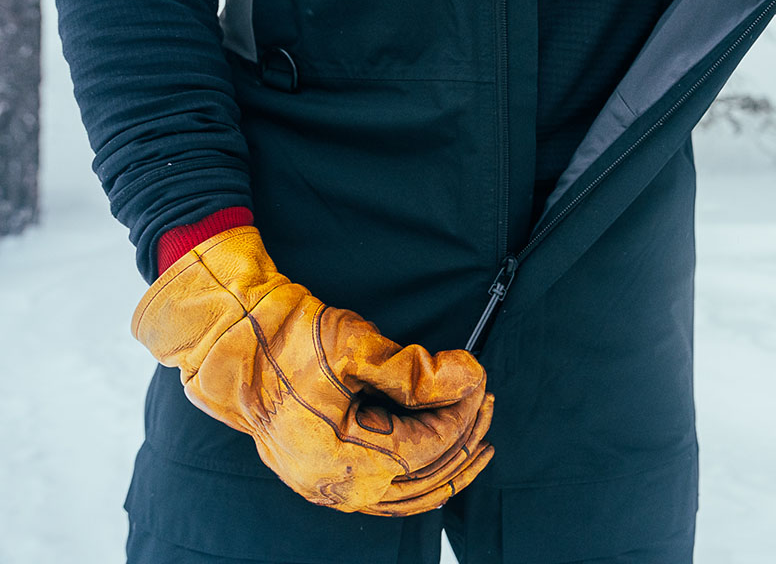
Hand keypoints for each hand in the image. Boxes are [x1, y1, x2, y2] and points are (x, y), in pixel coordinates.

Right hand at [132, 226, 492, 515]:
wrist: (230, 342)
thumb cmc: (285, 339)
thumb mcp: (354, 346)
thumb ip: (415, 371)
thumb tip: (468, 379)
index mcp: (340, 458)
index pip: (425, 447)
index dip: (460, 414)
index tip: (479, 378)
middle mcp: (335, 485)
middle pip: (424, 477)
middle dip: (464, 436)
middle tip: (488, 399)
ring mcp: (328, 487)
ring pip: (408, 494)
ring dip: (449, 463)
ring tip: (478, 430)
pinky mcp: (325, 475)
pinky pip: (387, 493)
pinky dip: (422, 479)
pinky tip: (443, 461)